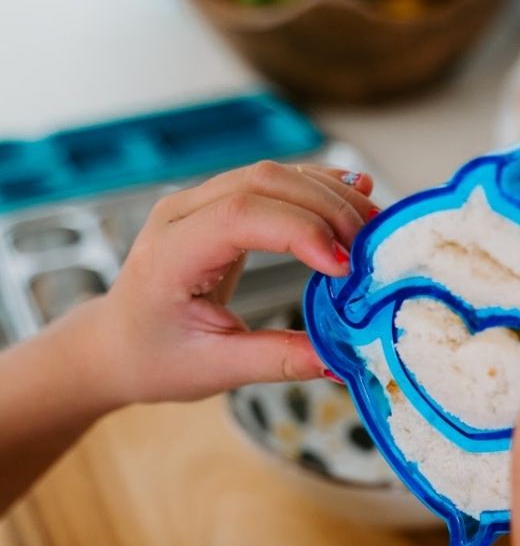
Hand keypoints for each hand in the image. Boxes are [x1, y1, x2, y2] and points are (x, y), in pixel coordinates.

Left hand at [91, 161, 376, 405]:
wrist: (118, 344)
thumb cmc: (155, 358)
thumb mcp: (216, 370)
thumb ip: (278, 360)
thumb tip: (340, 359)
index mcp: (170, 253)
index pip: (240, 217)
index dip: (300, 232)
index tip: (343, 269)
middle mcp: (181, 214)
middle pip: (263, 183)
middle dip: (326, 208)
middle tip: (373, 246)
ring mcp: (198, 203)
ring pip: (272, 175)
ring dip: (327, 195)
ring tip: (374, 225)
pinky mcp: (219, 206)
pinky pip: (271, 183)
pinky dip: (315, 188)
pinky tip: (352, 194)